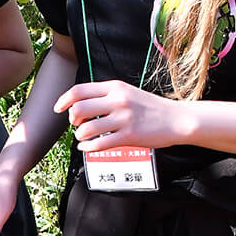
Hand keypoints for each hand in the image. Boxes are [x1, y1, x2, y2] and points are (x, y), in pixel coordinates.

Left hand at [53, 80, 187, 150]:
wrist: (177, 119)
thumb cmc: (151, 108)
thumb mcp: (128, 92)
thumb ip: (106, 95)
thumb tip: (79, 104)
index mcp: (115, 87)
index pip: (79, 90)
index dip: (63, 100)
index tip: (58, 108)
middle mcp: (118, 100)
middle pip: (78, 109)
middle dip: (72, 120)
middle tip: (76, 125)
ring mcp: (124, 118)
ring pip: (86, 129)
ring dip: (80, 136)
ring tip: (84, 138)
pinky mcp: (129, 136)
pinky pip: (99, 144)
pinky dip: (88, 148)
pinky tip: (88, 148)